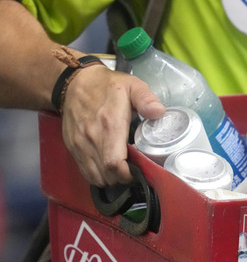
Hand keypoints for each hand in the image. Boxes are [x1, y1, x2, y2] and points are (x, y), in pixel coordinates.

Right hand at [60, 65, 165, 186]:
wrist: (73, 82)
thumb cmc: (107, 85)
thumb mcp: (132, 86)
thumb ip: (146, 99)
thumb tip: (159, 112)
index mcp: (110, 124)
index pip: (114, 162)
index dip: (127, 174)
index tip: (139, 173)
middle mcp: (92, 137)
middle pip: (106, 173)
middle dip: (122, 179)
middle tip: (134, 174)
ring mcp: (79, 143)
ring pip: (94, 175)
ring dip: (110, 180)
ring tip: (122, 172)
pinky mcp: (72, 146)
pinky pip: (84, 170)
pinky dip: (97, 176)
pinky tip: (107, 170)